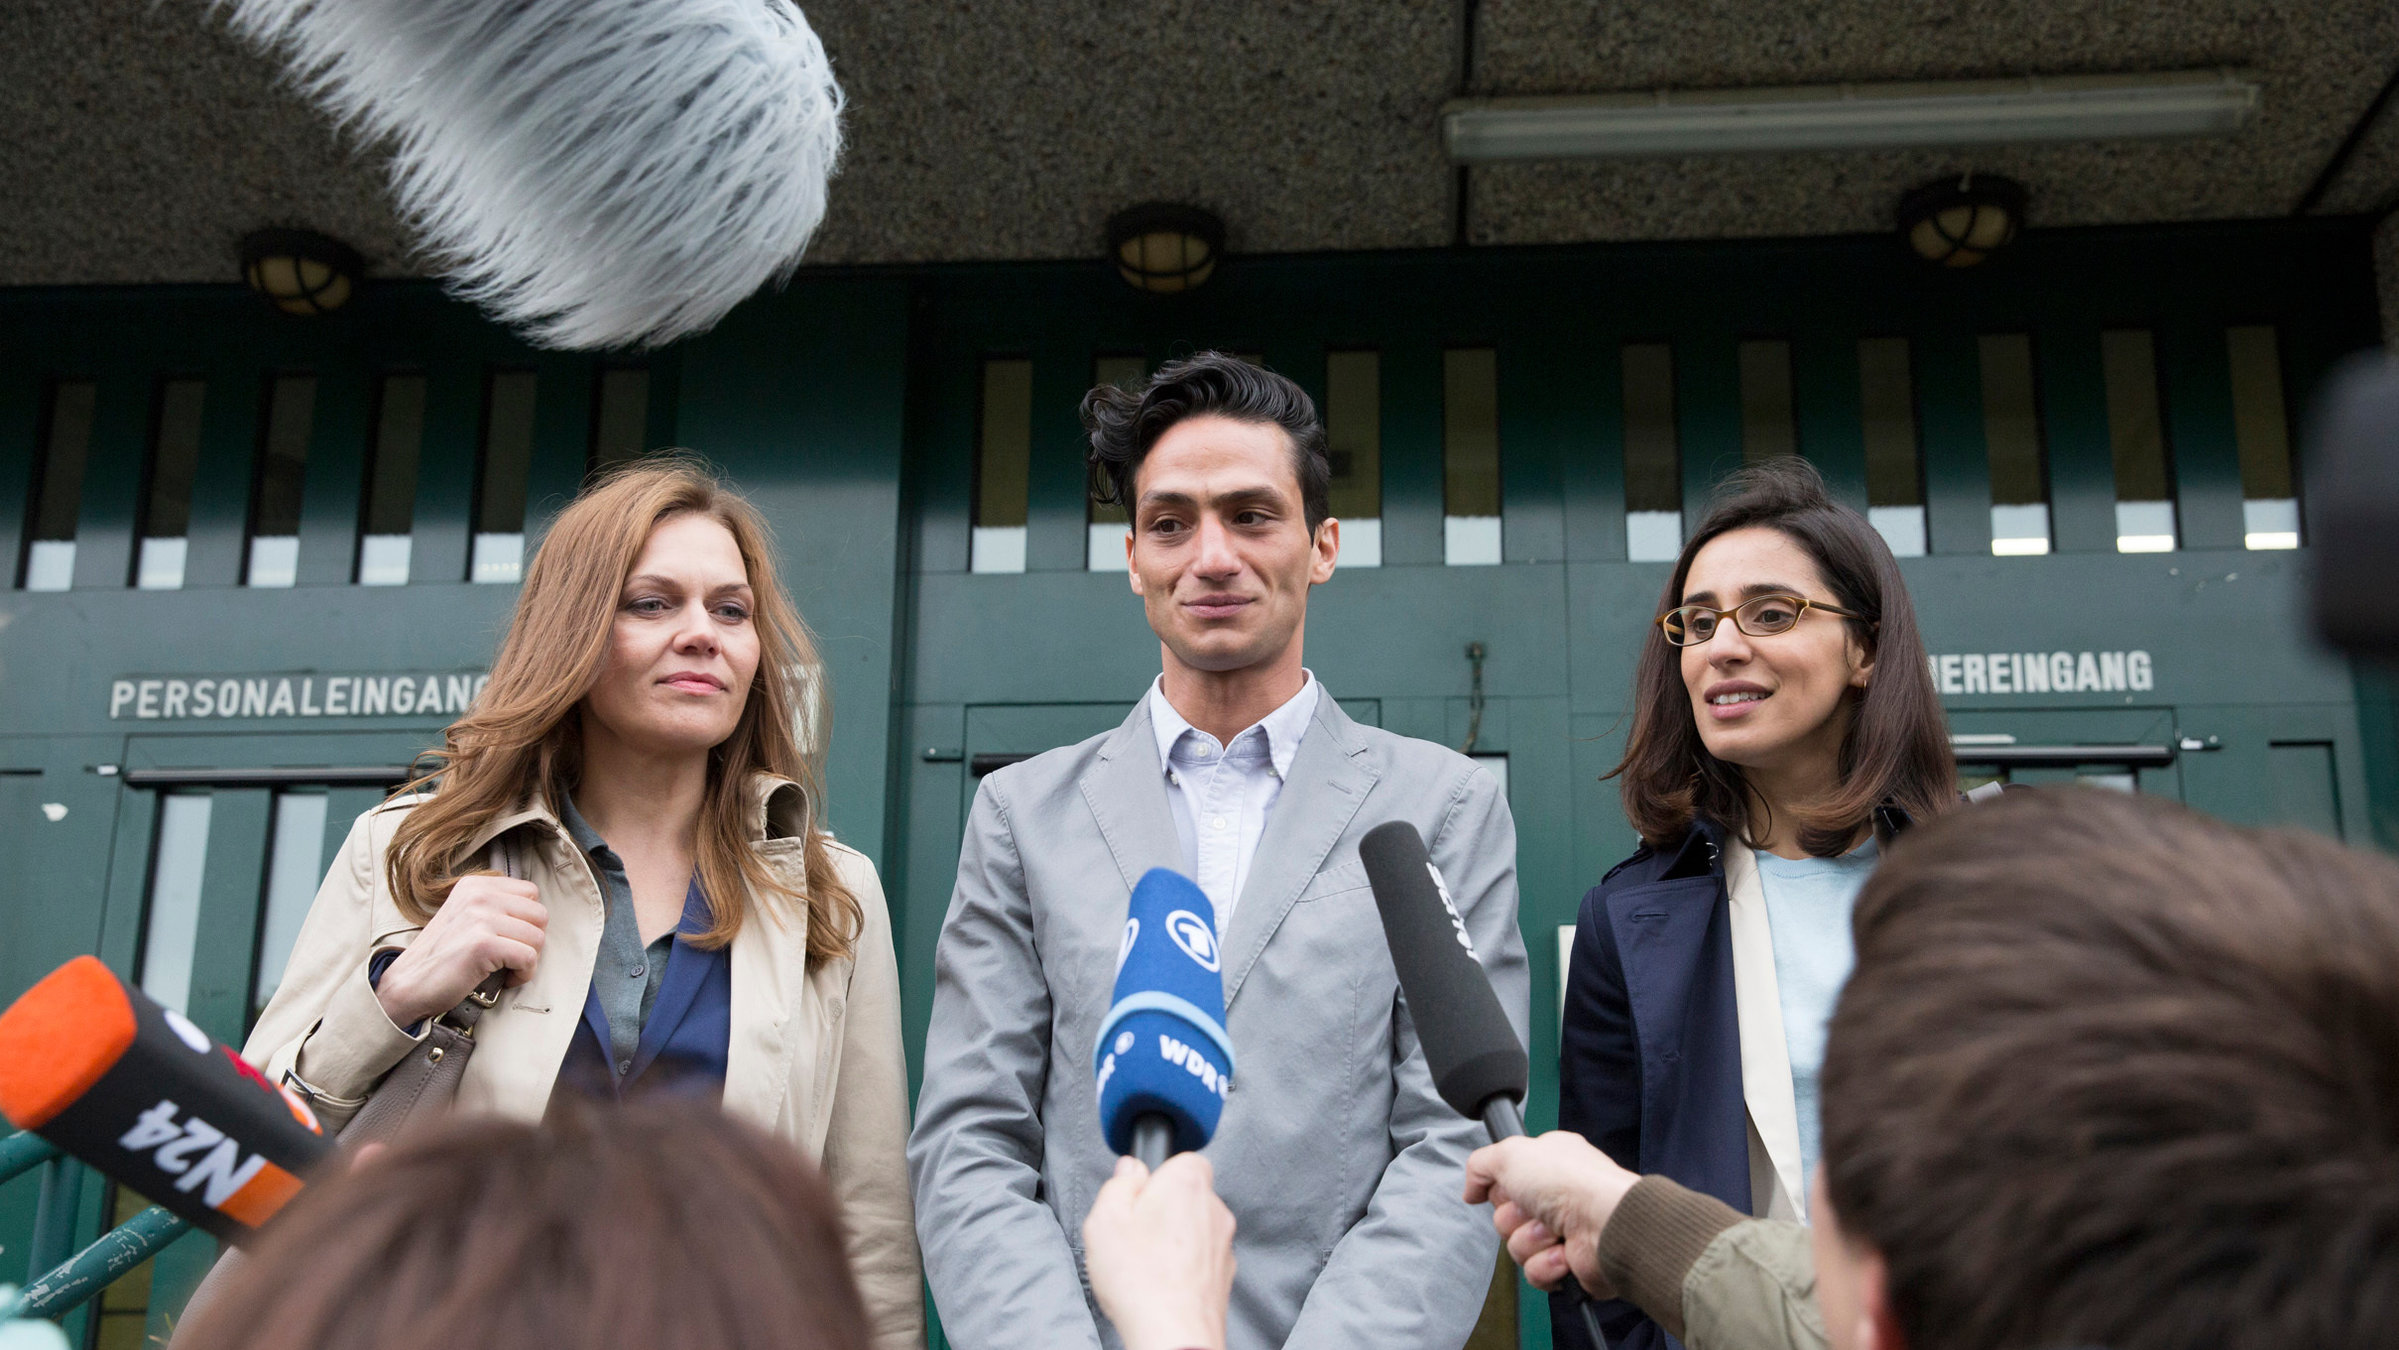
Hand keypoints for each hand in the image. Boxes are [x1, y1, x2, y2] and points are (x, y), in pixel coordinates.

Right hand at [374, 873, 544, 1027]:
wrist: (408, 985)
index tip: (510, 939)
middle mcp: (478, 895)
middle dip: (531, 940)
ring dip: (528, 960)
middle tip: (510, 957)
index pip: (531, 892)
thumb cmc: (441, 958)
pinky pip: (528, 958)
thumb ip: (495, 907)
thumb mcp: (465, 917)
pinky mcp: (483, 944)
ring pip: (538, 937)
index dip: (527, 921)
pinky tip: (505, 979)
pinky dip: (523, 974)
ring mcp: (480, 917)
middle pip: (540, 914)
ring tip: (505, 969)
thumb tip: (535, 914)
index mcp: (474, 885)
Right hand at [1081, 1153, 1236, 1349]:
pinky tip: (1161, 1283)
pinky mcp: (1225, 1274)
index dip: (1156, 1177)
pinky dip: (1185, 1266)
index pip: (1181, 1159)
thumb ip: (1119, 1184)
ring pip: (1195, 1228)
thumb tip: (1131, 1170)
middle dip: (1164, 1209)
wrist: (1172, 1333)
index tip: (1136, 1198)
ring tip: (1145, 1264)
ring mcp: (1224, 1243)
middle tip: (1134, 1234)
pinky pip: (1201, 1258)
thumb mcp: (1105, 1219)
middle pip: (1187, 1195)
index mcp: (1187, 1181)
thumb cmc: (1138, 1277)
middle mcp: (1214, 1207)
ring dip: (1175, 1240)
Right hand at [1464, 1131, 1639, 1297]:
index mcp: (1547, 1166)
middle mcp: (1556, 1197)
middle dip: (1515, 1219)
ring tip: (1556, 1232)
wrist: (1606, 1224)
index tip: (1510, 1186)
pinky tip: (1563, 1253)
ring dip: (1532, 1241)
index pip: (1503, 1183)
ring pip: (1517, 1247)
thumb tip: (1471, 1190)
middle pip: (1505, 1218)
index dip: (1502, 1189)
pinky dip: (1546, 1264)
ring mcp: (1563, 1232)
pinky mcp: (1569, 1264)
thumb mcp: (1511, 1153)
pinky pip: (1535, 1273)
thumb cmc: (1571, 1182)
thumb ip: (1480, 1165)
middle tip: (1536, 1210)